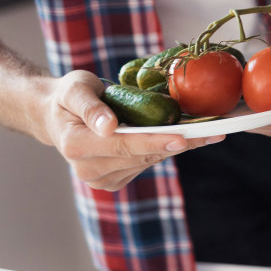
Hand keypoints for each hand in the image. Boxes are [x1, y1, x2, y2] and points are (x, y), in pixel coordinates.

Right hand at [38, 70, 223, 190]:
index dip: (154, 141)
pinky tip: (183, 137)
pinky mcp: (114, 181)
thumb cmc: (67, 97)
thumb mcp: (74, 89)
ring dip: (177, 146)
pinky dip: (166, 149)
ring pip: (149, 161)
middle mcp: (88, 169)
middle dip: (178, 143)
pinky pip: (147, 164)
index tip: (183, 138)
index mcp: (76, 146)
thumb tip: (108, 126)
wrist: (56, 117)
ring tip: (207, 132)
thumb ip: (90, 106)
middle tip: (214, 132)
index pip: (123, 145)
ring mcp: (101, 179)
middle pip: (142, 155)